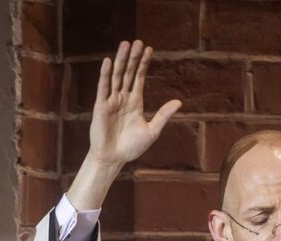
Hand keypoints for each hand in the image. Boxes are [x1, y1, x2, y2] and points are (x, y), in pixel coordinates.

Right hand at [88, 40, 181, 167]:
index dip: (144, 63)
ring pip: (117, 76)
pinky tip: (108, 62)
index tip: (149, 49)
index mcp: (135, 102)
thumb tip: (179, 102)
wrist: (114, 159)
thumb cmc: (131, 147)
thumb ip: (163, 115)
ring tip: (125, 44)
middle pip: (129, 73)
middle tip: (138, 41)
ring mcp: (111, 101)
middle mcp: (123, 98)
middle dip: (134, 58)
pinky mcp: (101, 106)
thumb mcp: (152, 131)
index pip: (140, 77)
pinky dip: (105, 75)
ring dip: (121, 60)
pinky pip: (103, 88)